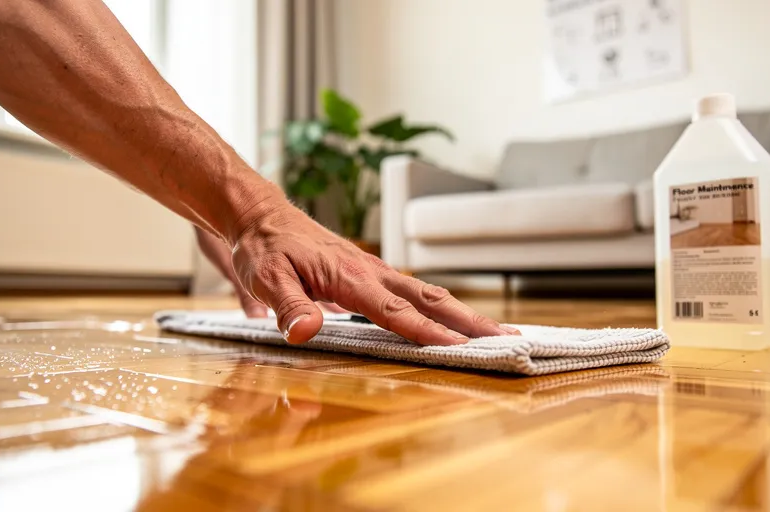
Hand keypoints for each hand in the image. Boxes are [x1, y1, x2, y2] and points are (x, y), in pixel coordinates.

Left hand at [230, 200, 520, 345]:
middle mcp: (372, 273)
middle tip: (507, 338)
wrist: (262, 216)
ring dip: (463, 314)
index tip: (461, 347)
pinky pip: (414, 293)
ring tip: (496, 332)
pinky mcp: (371, 274)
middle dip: (469, 322)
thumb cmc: (265, 248)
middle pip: (430, 301)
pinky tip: (452, 319)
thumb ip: (288, 306)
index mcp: (351, 278)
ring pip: (429, 295)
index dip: (429, 332)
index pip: (397, 312)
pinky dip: (441, 307)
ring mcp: (375, 273)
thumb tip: (305, 331)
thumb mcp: (266, 278)